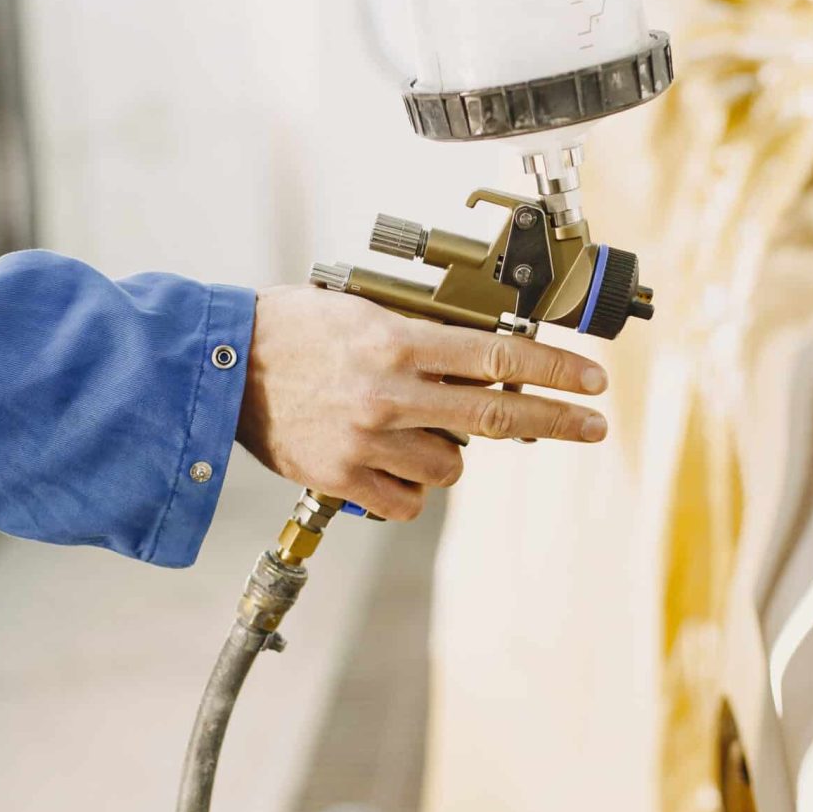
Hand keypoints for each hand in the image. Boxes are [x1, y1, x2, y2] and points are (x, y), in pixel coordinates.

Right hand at [236, 285, 609, 520]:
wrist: (218, 366)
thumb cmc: (289, 327)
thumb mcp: (362, 310)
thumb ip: (422, 337)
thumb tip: (481, 360)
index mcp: (397, 343)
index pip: (499, 357)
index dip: (555, 370)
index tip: (592, 380)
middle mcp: (390, 394)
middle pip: (497, 416)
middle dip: (558, 420)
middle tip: (595, 425)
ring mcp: (368, 442)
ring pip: (451, 465)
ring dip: (451, 451)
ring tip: (415, 429)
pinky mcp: (343, 480)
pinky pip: (408, 501)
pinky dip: (411, 486)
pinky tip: (389, 462)